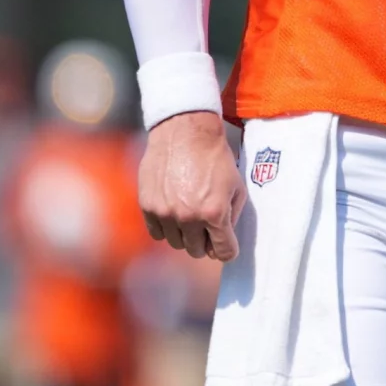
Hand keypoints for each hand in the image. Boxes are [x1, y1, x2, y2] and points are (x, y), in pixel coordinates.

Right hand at [138, 111, 245, 260]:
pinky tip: (173, 213)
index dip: (227, 250)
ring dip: (185, 235)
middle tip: (208, 228)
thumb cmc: (215, 158)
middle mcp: (189, 217)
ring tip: (190, 216)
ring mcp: (166, 214)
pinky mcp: (148, 207)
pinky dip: (167, 228)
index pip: (224, 251)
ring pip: (176, 244)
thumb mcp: (237, 186)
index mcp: (215, 213)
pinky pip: (157, 233)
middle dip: (205, 242)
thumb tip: (225, 237)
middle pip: (198, 251)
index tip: (225, 247)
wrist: (185, 134)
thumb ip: (233, 215)